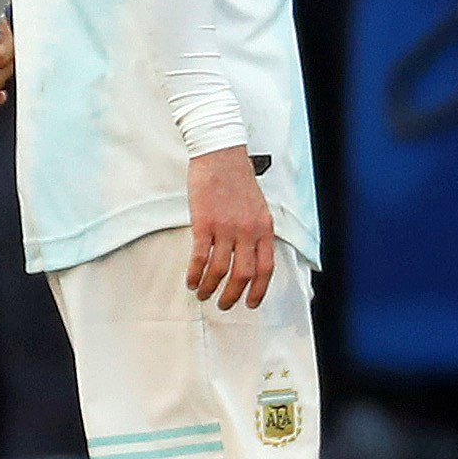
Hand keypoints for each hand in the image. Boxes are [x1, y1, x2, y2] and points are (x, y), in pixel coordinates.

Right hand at [186, 145, 274, 309]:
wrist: (220, 154)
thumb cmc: (237, 177)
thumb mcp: (258, 206)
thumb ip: (256, 231)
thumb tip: (250, 256)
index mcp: (264, 228)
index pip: (266, 268)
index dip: (259, 290)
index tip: (251, 303)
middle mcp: (247, 231)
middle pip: (243, 275)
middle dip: (232, 295)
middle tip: (224, 304)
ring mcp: (226, 228)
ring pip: (220, 270)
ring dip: (210, 287)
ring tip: (203, 293)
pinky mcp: (204, 223)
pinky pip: (200, 257)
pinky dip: (194, 273)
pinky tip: (191, 280)